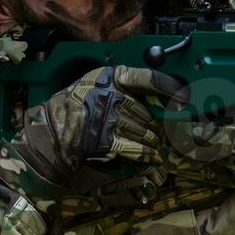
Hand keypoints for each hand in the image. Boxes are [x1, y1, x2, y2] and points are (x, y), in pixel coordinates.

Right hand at [0, 66, 188, 199]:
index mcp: (108, 77)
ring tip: (148, 146)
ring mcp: (106, 117)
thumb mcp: (94, 86)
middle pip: (147, 112)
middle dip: (152, 126)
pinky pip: (136, 148)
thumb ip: (121, 88)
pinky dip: (145, 155)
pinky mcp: (104, 140)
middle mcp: (109, 94)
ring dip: (149, 142)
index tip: (186, 96)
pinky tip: (149, 158)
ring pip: (144, 131)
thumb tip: (159, 99)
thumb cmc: (73, 110)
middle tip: (151, 133)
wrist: (48, 134)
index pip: (146, 78)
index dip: (169, 87)